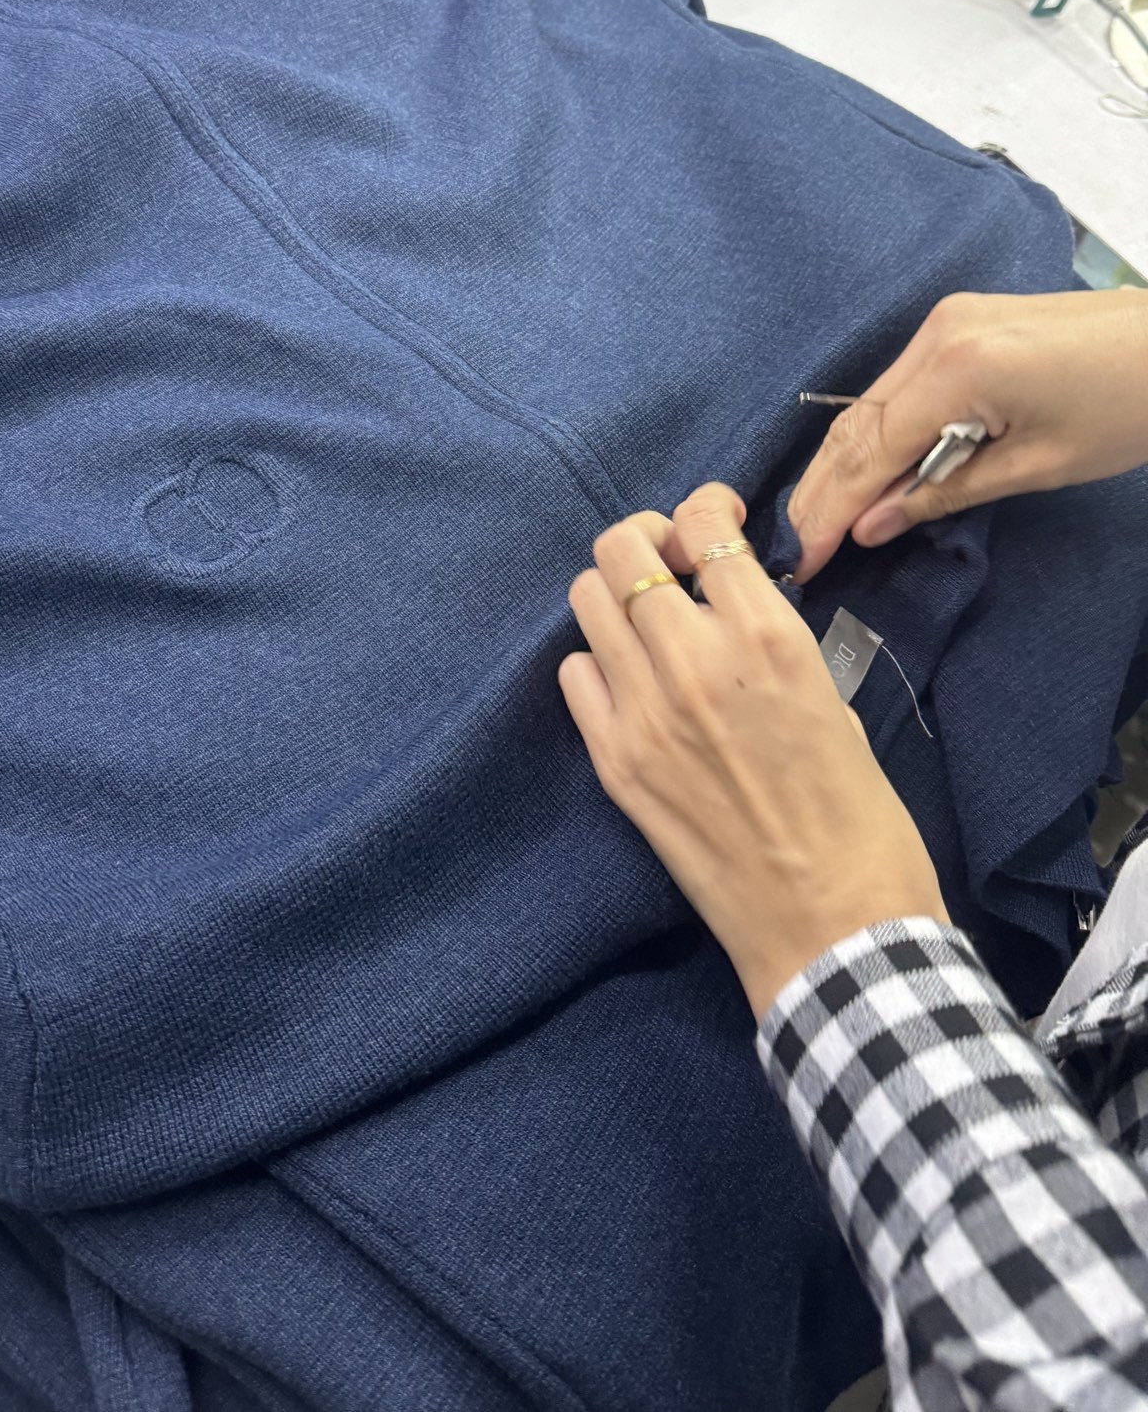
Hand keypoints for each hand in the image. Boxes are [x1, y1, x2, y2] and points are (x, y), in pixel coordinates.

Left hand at [560, 483, 946, 1020]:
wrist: (831, 925)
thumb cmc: (859, 816)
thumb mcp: (830, 697)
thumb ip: (770, 641)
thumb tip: (729, 605)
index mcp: (767, 637)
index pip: (705, 523)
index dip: (704, 508)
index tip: (712, 519)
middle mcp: (693, 660)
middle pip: (623, 549)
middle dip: (647, 540)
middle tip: (671, 562)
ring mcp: (641, 711)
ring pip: (587, 600)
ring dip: (616, 596)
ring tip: (648, 620)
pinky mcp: (612, 762)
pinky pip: (575, 675)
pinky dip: (598, 665)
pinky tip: (630, 684)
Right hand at [789, 288, 1147, 581]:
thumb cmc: (1128, 408)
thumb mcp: (1038, 466)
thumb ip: (944, 493)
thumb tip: (870, 528)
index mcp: (959, 369)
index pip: (870, 450)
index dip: (831, 510)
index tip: (802, 559)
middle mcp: (936, 335)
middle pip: (855, 424)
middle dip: (822, 490)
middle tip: (793, 547)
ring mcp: (943, 324)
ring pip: (867, 404)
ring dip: (841, 465)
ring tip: (813, 520)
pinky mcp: (956, 325)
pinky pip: (895, 388)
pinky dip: (874, 436)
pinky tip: (859, 474)